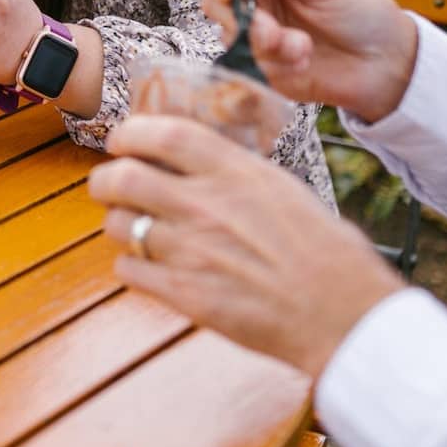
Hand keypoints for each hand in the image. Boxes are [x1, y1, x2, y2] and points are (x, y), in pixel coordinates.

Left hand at [90, 115, 403, 379]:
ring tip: (133, 228)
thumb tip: (201, 165)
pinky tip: (147, 268)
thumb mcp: (283, 190)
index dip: (131, 133)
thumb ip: (235, 174)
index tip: (122, 141)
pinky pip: (129, 270)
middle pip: (123, 177)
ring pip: (120, 225)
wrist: (342, 314)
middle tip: (108, 185)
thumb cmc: (327, 253)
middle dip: (104, 180)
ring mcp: (191, 250)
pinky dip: (130, 266)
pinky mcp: (184, 294)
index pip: (163, 133)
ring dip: (119, 224)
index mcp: (235, 172)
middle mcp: (205, 204)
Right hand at [190, 0, 417, 124]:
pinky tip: (303, 60)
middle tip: (271, 30)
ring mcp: (254, 31)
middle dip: (239, 18)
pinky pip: (247, 65)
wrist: (385, 62)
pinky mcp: (261, 65)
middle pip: (212, 0)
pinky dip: (275, 64)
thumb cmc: (359, 8)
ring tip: (301, 47)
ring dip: (264, 44)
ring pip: (228, 36)